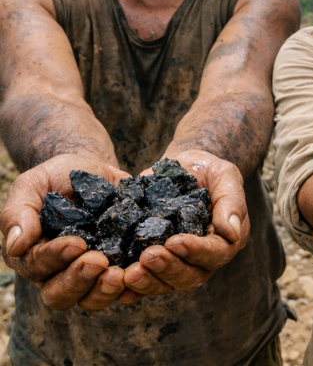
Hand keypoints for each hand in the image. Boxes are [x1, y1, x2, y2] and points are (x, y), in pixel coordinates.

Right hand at [0, 153, 132, 310]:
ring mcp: (90, 273)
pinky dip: (133, 286)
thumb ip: (18, 212)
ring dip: (104, 291)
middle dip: (79, 280)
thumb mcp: (32, 185)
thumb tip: (16, 245)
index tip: (76, 244)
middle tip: (99, 261)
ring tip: (120, 274)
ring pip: (91, 299)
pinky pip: (125, 288)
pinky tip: (141, 273)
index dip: (55, 258)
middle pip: (61, 294)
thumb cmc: (57, 177)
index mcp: (32, 255)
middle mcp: (58, 271)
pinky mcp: (118, 266)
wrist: (93, 168)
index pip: (38, 267)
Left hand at [125, 150, 249, 296]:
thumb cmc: (209, 170)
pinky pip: (144, 281)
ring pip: (166, 285)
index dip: (196, 252)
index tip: (175, 241)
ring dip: (148, 281)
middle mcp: (203, 258)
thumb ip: (231, 202)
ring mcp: (177, 263)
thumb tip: (231, 232)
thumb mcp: (226, 176)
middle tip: (148, 256)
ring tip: (129, 272)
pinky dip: (130, 287)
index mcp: (225, 241)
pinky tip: (117, 282)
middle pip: (190, 278)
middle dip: (169, 269)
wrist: (184, 167)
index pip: (215, 254)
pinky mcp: (154, 261)